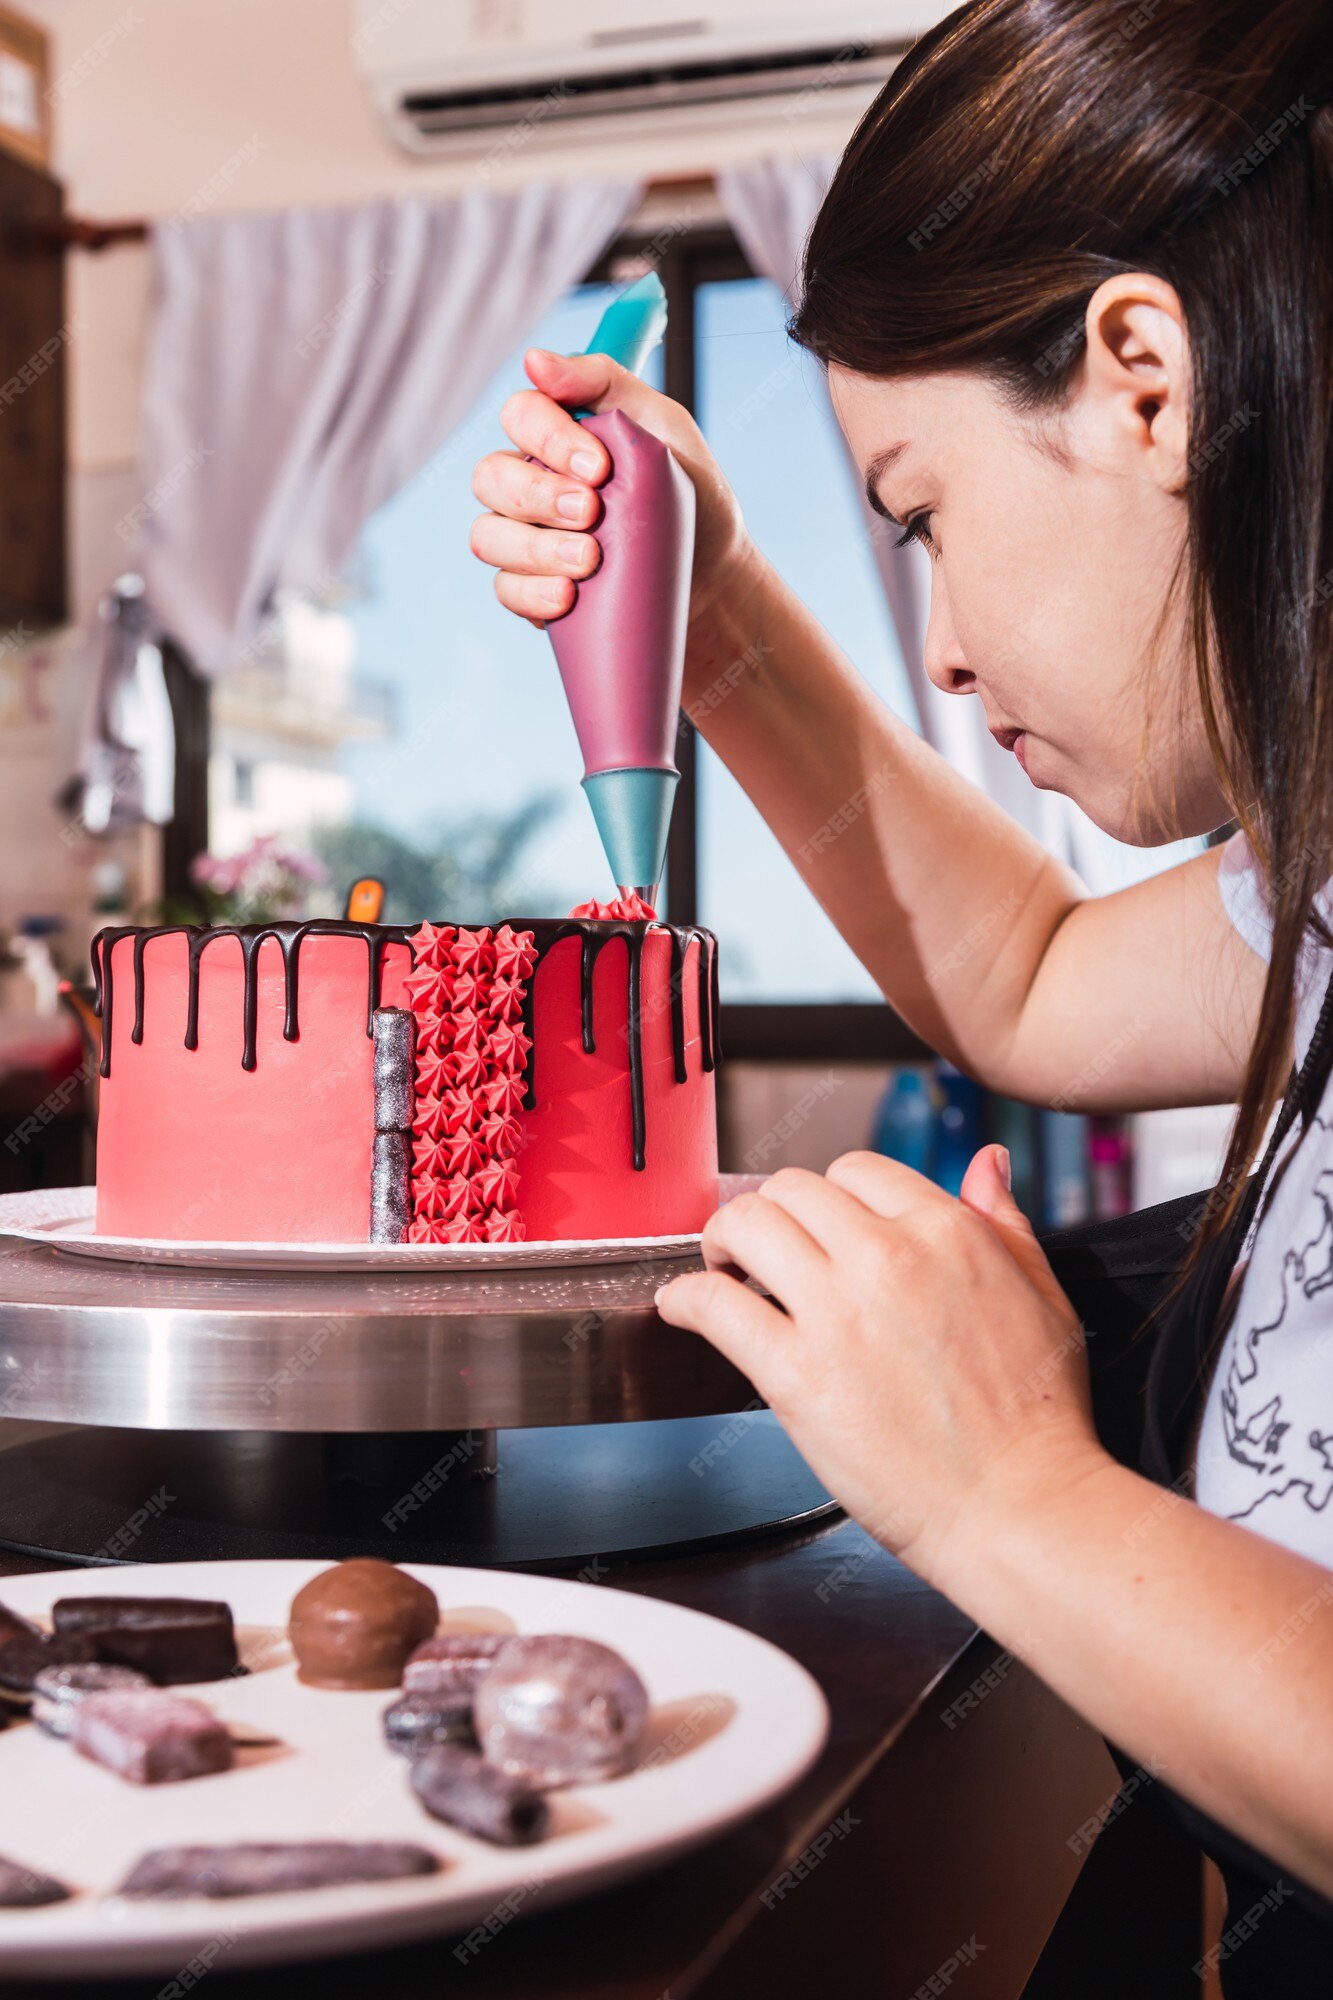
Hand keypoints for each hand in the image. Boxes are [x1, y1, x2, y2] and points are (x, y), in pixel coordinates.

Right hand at [470, 347, 751, 629]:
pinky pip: (506, 589)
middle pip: (490, 476)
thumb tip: (534, 360)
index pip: (520, 415)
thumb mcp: (662, 425)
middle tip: (592, 512)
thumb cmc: (689, 492)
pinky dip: (532, 592)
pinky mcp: (532, 588)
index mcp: (555, 435)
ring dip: (534, 549)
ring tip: (588, 561)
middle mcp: (530, 482)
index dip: (549, 437)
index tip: (600, 466)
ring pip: (489, 536)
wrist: (714, 572)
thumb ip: (605, 381)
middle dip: (538, 496)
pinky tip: (567, 596)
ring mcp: (525, 537)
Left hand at [656, 1146, 1107, 1589]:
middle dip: (775, 1214)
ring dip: (724, 1240)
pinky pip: (714, 1305)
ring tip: (726, 1268)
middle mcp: (885, 1257)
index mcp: (945, 1231)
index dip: (833, 1198)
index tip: (822, 1228)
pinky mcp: (795, 1374)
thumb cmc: (1038, 1416)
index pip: (857, 1171)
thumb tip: (985, 1162)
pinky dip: (684, 1297)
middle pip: (792, 1190)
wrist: (1020, 1505)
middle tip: (766, 1249)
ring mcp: (835, 1313)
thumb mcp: (1042, 1294)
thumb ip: (1003, 1221)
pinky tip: (683, 1307)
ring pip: (746, 1226)